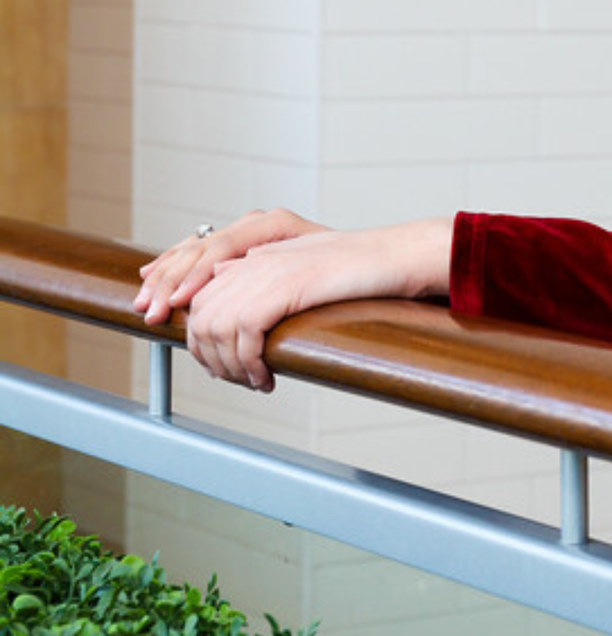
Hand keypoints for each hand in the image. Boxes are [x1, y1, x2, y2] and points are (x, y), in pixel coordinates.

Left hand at [136, 213, 451, 391]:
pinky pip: (244, 335)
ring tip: (255, 383)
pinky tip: (267, 378)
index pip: (199, 295)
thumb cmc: (356, 268)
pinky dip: (250, 365)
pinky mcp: (281, 286)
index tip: (212, 367)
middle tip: (237, 381)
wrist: (391, 257)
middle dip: (211, 359)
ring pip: (217, 330)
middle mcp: (251, 258)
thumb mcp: (301, 269)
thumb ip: (264, 275)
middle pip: (200, 317)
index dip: (195, 336)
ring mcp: (264, 270)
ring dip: (231, 368)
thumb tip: (229, 290)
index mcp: (253, 252)